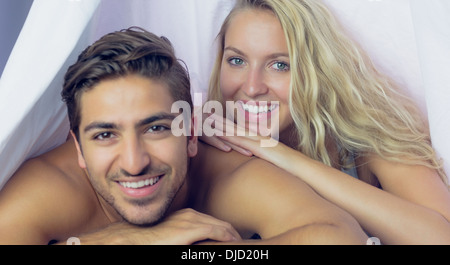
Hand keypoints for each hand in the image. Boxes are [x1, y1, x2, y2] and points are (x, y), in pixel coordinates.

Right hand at [73, 208, 240, 244]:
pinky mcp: (191, 229)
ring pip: (222, 227)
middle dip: (233, 234)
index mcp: (188, 217)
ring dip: (233, 235)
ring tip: (241, 244)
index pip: (214, 224)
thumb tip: (194, 243)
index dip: (227, 233)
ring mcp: (192, 220)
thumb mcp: (171, 238)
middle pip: (221, 224)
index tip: (235, 242)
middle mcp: (192, 215)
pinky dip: (229, 236)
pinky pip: (218, 231)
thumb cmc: (149, 240)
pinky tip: (235, 243)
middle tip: (243, 244)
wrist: (132, 239)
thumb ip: (185, 239)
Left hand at [200, 113, 280, 160]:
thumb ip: (262, 157)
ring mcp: (257, 140)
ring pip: (234, 130)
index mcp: (259, 138)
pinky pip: (239, 139)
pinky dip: (227, 134)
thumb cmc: (287, 167)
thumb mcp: (271, 160)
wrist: (300, 167)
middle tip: (204, 111)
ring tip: (205, 118)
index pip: (239, 129)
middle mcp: (257, 136)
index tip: (213, 117)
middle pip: (234, 126)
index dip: (226, 122)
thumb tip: (254, 159)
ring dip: (219, 124)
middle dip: (219, 119)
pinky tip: (216, 132)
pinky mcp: (258, 147)